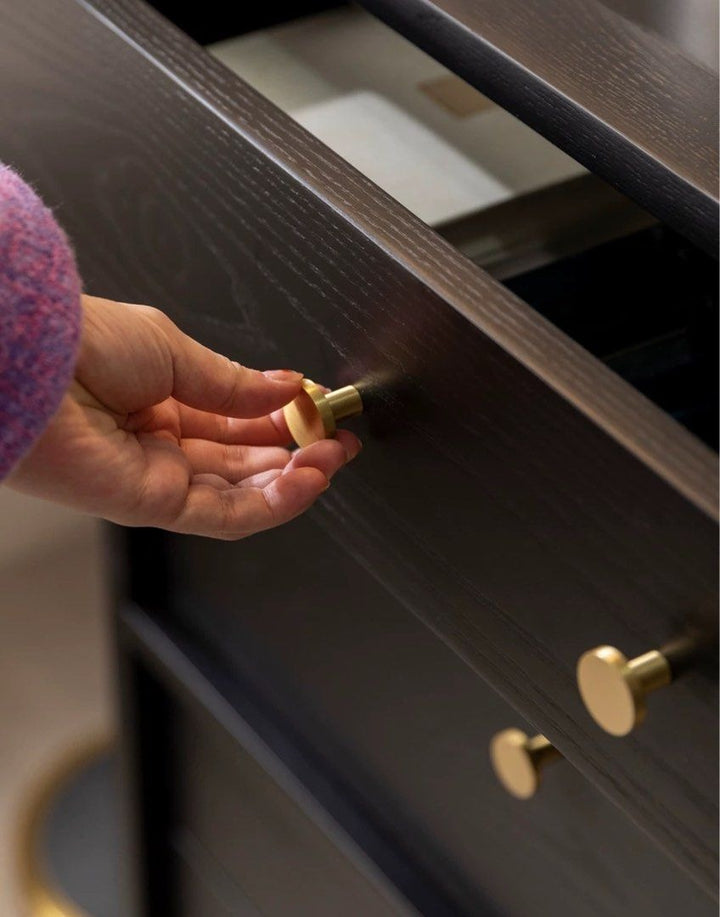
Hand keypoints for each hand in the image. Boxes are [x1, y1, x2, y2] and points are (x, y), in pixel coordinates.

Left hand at [6, 295, 360, 538]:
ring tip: (331, 458)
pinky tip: (305, 480)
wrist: (33, 365)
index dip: (282, 417)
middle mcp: (161, 442)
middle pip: (244, 460)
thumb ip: (233, 383)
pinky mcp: (154, 504)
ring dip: (294, 479)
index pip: (236, 418)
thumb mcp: (174, 350)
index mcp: (162, 398)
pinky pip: (225, 513)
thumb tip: (287, 388)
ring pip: (241, 492)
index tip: (319, 409)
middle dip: (296, 451)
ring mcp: (158, 476)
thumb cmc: (83, 343)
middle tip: (337, 439)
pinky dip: (272, 502)